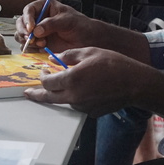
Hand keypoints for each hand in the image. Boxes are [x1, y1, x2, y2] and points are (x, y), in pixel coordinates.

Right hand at [15, 0, 92, 51]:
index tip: (31, 28)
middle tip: (31, 39)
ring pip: (21, 34)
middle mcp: (37, 18)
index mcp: (44, 6)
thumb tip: (36, 31)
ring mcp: (36, 31)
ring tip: (41, 44)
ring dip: (27, 41)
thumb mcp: (67, 21)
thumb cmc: (79, 25)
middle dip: (23, 31)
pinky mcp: (38, 43)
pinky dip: (30, 48)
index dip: (27, 19)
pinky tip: (42, 48)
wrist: (86, 40)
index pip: (29, 9)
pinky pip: (27, 46)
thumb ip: (51, 24)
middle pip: (21, 23)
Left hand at [25, 47, 156, 116]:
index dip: (43, 76)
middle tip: (28, 94)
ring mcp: (82, 106)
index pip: (47, 82)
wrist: (135, 83)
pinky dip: (76, 97)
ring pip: (64, 100)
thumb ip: (68, 56)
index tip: (43, 72)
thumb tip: (55, 59)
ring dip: (61, 93)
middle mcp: (73, 96)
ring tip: (68, 83)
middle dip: (37, 95)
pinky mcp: (91, 112)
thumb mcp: (88, 52)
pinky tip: (85, 88)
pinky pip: (78, 104)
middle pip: (49, 97)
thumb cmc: (114, 65)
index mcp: (71, 80)